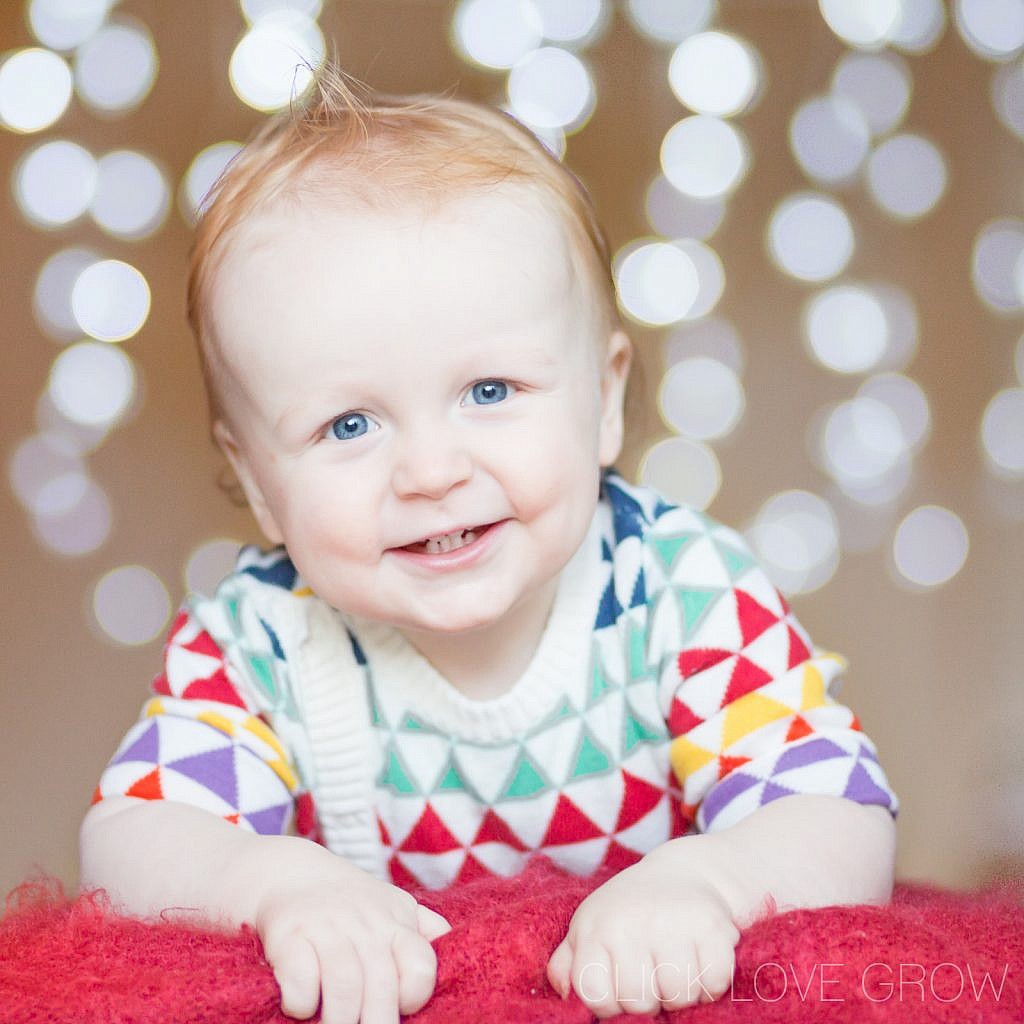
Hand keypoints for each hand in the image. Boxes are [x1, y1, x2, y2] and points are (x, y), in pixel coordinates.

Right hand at [250, 839, 450, 1023]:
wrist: (290, 872)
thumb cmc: (349, 904)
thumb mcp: (393, 908)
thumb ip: (424, 931)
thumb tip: (455, 953)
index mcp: (397, 921)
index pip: (421, 965)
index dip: (413, 995)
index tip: (401, 1008)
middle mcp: (365, 923)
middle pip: (381, 987)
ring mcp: (327, 927)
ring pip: (345, 987)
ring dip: (340, 1021)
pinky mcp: (289, 934)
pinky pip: (301, 978)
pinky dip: (302, 1001)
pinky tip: (301, 1006)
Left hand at [546, 851, 740, 1016]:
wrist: (680, 873)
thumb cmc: (628, 911)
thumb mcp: (589, 928)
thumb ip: (569, 964)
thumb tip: (564, 995)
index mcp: (596, 928)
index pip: (597, 996)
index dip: (611, 1004)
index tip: (620, 989)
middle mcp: (631, 923)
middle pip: (640, 1001)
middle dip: (649, 1000)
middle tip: (652, 976)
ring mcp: (673, 923)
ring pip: (679, 996)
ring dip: (681, 994)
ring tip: (675, 969)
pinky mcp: (712, 925)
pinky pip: (714, 982)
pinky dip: (711, 984)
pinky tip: (699, 963)